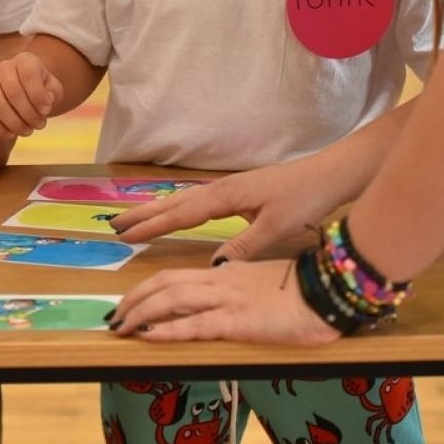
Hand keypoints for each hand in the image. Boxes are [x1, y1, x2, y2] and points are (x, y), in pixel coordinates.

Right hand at [0, 52, 62, 137]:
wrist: (21, 90)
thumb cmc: (40, 89)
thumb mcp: (52, 88)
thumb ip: (53, 92)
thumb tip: (45, 102)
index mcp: (24, 60)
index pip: (29, 74)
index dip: (38, 95)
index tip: (47, 111)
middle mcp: (3, 68)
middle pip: (13, 92)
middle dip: (29, 114)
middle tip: (39, 125)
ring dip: (15, 123)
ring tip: (28, 130)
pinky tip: (11, 133)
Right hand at [109, 159, 329, 262]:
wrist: (328, 174)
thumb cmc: (304, 199)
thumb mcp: (275, 228)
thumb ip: (243, 248)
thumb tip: (212, 268)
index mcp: (226, 197)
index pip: (181, 215)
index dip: (153, 227)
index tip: (126, 236)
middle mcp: (222, 189)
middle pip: (175, 203)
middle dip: (145, 215)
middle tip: (115, 225)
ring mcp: (229, 188)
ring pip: (184, 200)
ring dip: (158, 210)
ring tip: (134, 219)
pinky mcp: (238, 191)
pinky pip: (197, 200)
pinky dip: (178, 207)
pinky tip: (176, 213)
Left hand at [109, 259, 340, 345]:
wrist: (332, 289)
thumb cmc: (306, 290)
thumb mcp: (265, 284)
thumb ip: (242, 287)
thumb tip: (226, 294)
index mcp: (226, 272)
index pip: (176, 276)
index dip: (148, 288)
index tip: (130, 301)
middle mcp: (220, 280)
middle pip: (164, 283)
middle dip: (134, 299)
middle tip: (114, 316)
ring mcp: (227, 299)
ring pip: (171, 300)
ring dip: (140, 312)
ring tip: (120, 326)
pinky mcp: (238, 321)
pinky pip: (194, 325)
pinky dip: (167, 330)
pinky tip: (148, 336)